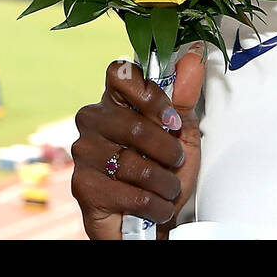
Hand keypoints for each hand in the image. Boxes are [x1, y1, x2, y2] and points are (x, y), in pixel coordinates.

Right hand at [70, 45, 205, 239]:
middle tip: (175, 161)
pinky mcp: (83, 187)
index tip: (171, 119)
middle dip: (167, 150)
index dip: (150, 95)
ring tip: (167, 187)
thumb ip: (184, 94)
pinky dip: (153, 204)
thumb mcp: (183, 131)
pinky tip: (155, 205)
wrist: (154, 221)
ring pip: (133, 162)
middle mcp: (93, 121)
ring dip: (164, 181)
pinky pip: (128, 193)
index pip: (120, 73)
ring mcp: (84, 153)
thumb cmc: (165, 172)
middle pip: (133, 124)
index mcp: (116, 100)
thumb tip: (193, 55)